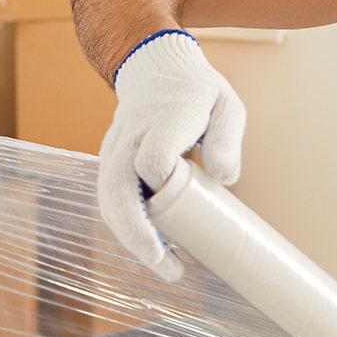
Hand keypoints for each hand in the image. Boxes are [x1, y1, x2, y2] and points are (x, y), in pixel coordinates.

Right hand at [97, 30, 245, 281]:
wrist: (156, 69)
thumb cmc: (198, 92)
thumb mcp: (227, 104)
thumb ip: (227, 137)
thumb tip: (225, 178)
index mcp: (161, 119)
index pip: (151, 158)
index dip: (162, 182)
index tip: (183, 191)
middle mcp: (130, 137)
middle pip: (118, 189)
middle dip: (138, 234)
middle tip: (168, 267)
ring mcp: (115, 150)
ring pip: (109, 200)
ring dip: (132, 239)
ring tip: (167, 267)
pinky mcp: (110, 163)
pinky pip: (111, 200)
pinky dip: (128, 229)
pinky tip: (154, 249)